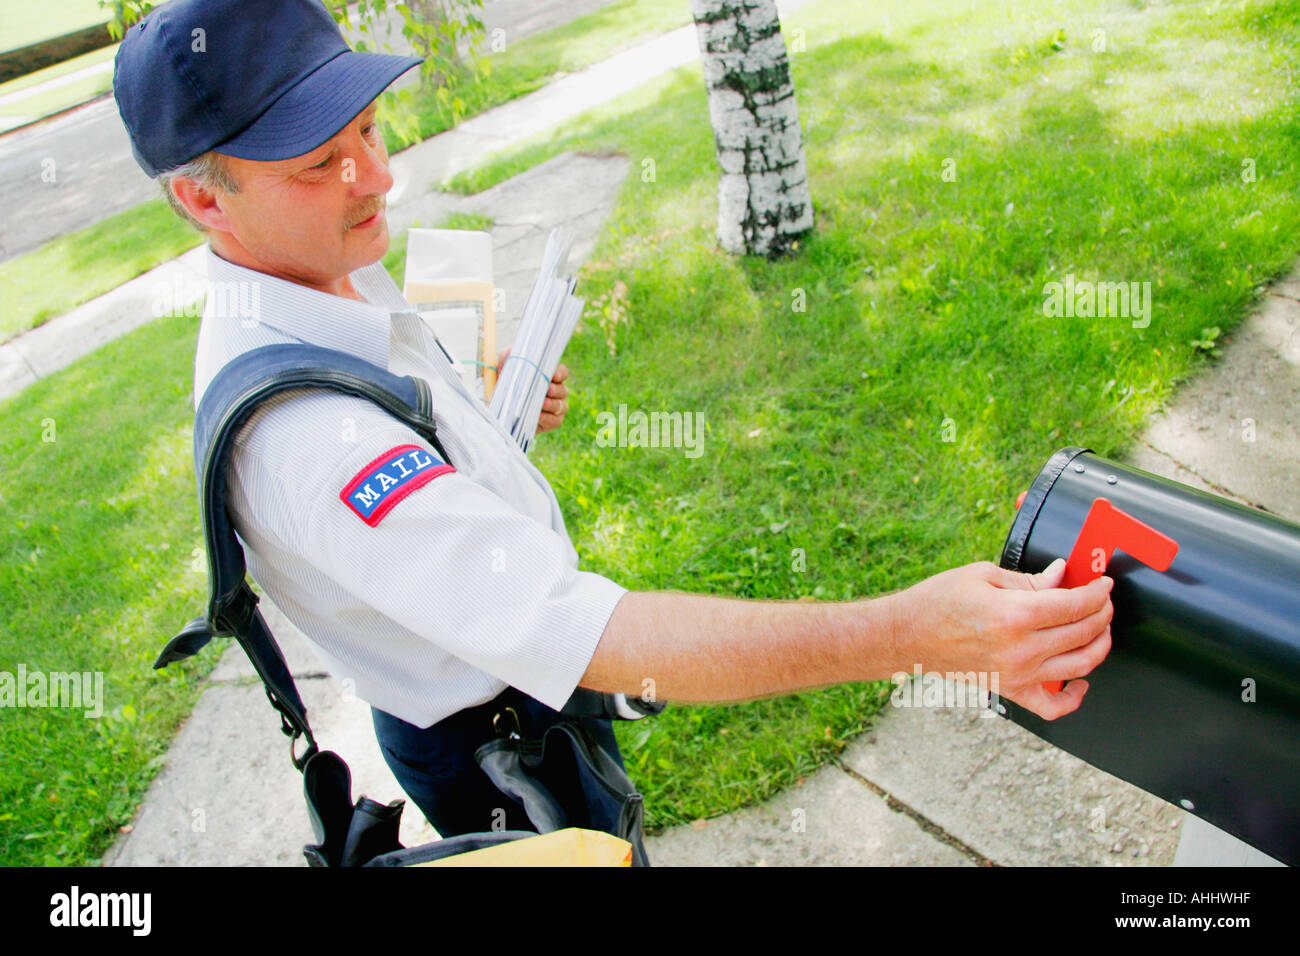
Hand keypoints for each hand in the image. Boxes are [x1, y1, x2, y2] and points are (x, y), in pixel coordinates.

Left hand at [497, 349, 568, 433]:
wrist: (500, 407)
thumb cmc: (506, 383)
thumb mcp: (504, 367)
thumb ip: (508, 356)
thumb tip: (512, 350)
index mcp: (548, 376)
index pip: (562, 373)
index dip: (560, 374)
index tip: (553, 375)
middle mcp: (555, 392)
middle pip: (563, 390)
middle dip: (556, 390)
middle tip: (547, 389)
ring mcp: (555, 408)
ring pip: (562, 406)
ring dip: (553, 405)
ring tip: (542, 403)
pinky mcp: (550, 422)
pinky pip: (555, 421)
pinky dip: (548, 419)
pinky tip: (538, 417)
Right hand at [889, 558, 1113, 720]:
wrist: (906, 636)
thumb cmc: (937, 602)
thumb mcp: (982, 576)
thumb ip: (1029, 579)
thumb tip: (1063, 575)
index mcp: (1015, 614)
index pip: (1075, 604)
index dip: (1097, 592)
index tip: (1103, 584)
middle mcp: (1021, 649)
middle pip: (1083, 632)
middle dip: (1102, 613)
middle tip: (1102, 601)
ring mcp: (1017, 674)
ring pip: (1081, 665)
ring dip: (1099, 645)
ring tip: (1099, 630)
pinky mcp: (1010, 690)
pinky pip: (1054, 706)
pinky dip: (1075, 697)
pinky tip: (1081, 681)